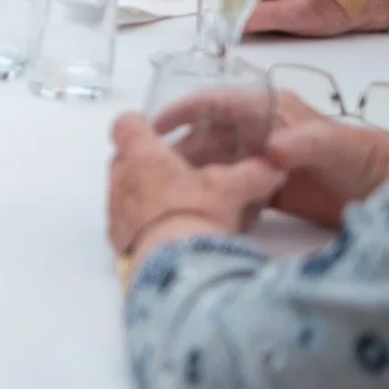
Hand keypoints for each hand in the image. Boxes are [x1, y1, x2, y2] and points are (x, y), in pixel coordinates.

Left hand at [108, 113, 282, 260]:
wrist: (177, 265)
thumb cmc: (196, 217)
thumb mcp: (233, 189)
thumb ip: (253, 173)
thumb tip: (272, 168)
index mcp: (142, 155)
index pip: (126, 124)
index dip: (138, 123)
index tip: (150, 127)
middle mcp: (121, 179)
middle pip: (123, 157)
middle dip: (144, 160)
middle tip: (172, 169)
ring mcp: (116, 209)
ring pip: (124, 190)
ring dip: (143, 192)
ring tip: (175, 203)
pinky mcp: (117, 238)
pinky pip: (125, 221)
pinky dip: (141, 222)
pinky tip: (167, 230)